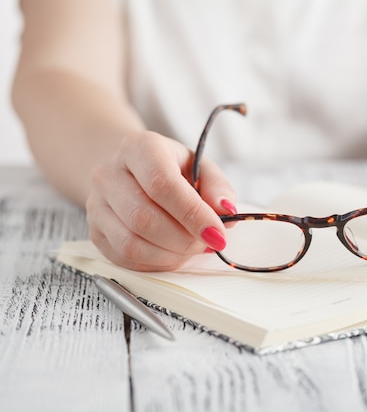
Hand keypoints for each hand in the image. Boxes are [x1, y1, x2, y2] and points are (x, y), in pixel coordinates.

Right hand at [86, 131, 236, 270]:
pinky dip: (155, 263)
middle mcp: (109, 173)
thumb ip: (217, 187)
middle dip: (184, 239)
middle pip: (143, 218)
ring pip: (131, 243)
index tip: (217, 234)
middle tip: (208, 243)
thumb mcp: (200, 166)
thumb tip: (227, 211)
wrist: (132, 170)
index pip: (162, 184)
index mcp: (139, 148)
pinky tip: (173, 253)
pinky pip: (124, 258)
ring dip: (170, 255)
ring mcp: (97, 204)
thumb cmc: (171, 169)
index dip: (192, 214)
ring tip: (193, 248)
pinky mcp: (95, 231)